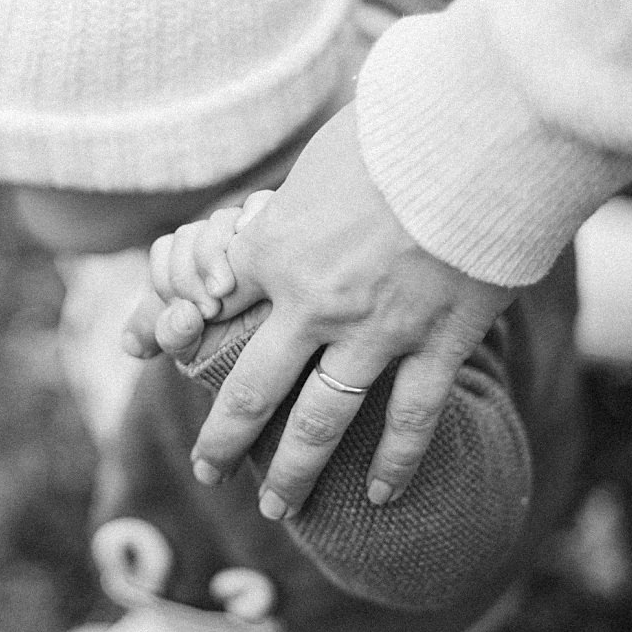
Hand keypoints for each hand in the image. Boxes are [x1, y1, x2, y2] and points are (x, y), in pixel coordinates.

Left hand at [123, 102, 515, 514]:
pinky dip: (393, 462)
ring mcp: (377, 331)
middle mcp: (313, 303)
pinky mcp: (439, 343)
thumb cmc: (400, 124)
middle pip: (251, 388)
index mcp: (273, 248)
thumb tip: (293, 205)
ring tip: (277, 508)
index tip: (153, 358)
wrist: (478, 131)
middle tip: (208, 468)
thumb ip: (299, 197)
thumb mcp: (321, 154)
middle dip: (224, 438)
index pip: (208, 307)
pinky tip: (379, 495)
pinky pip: (410, 419)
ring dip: (294, 471)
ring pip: (320, 423)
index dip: (174, 335)